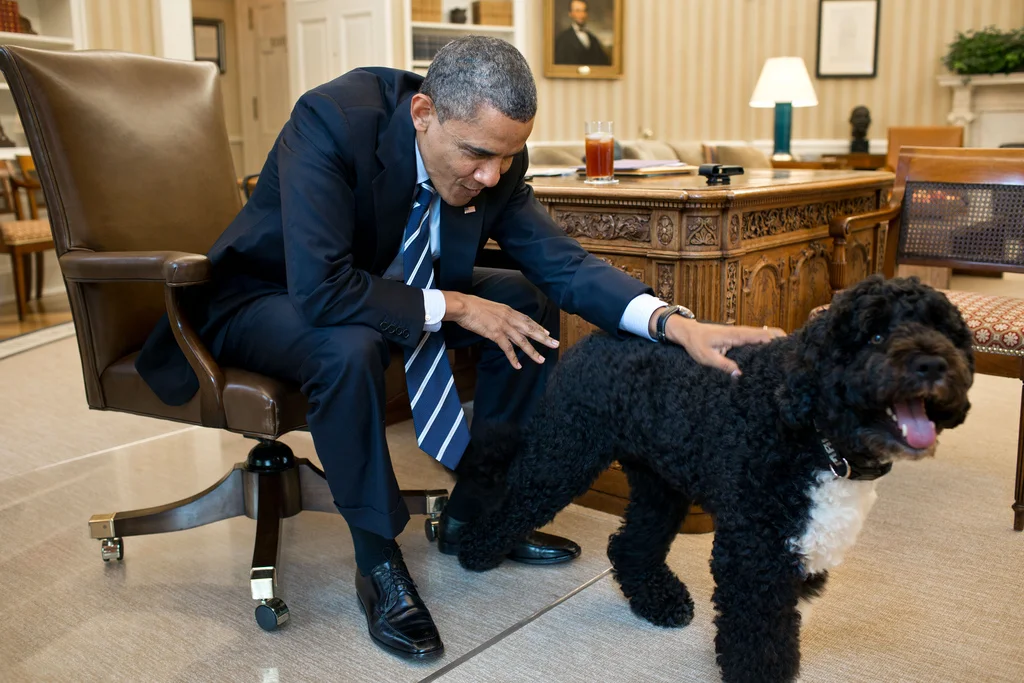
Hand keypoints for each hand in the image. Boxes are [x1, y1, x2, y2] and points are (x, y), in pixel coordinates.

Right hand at [442, 291, 558, 368]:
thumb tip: (502, 320)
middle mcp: (510, 318)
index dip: (538, 327)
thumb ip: (500, 314)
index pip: (528, 320)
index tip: (548, 333)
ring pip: (522, 340)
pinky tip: (518, 366)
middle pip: (530, 329)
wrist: (464, 306)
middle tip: (555, 345)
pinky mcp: (495, 333)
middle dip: (544, 338)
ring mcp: (504, 326)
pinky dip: (513, 358)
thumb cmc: (474, 306)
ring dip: (532, 351)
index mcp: (509, 311)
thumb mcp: (492, 308)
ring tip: (541, 360)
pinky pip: (507, 348)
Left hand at [650, 307, 784, 376]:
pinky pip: (757, 339)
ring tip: (787, 358)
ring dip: (776, 343)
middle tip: (793, 356)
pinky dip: (767, 344)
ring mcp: (742, 334)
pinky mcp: (740, 338)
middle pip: (769, 333)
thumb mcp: (708, 358)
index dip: (778, 341)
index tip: (790, 350)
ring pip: (765, 336)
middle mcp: (743, 332)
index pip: (764, 335)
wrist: (688, 332)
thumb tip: (741, 376)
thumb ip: (725, 366)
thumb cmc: (697, 344)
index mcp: (738, 335)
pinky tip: (771, 356)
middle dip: (782, 341)